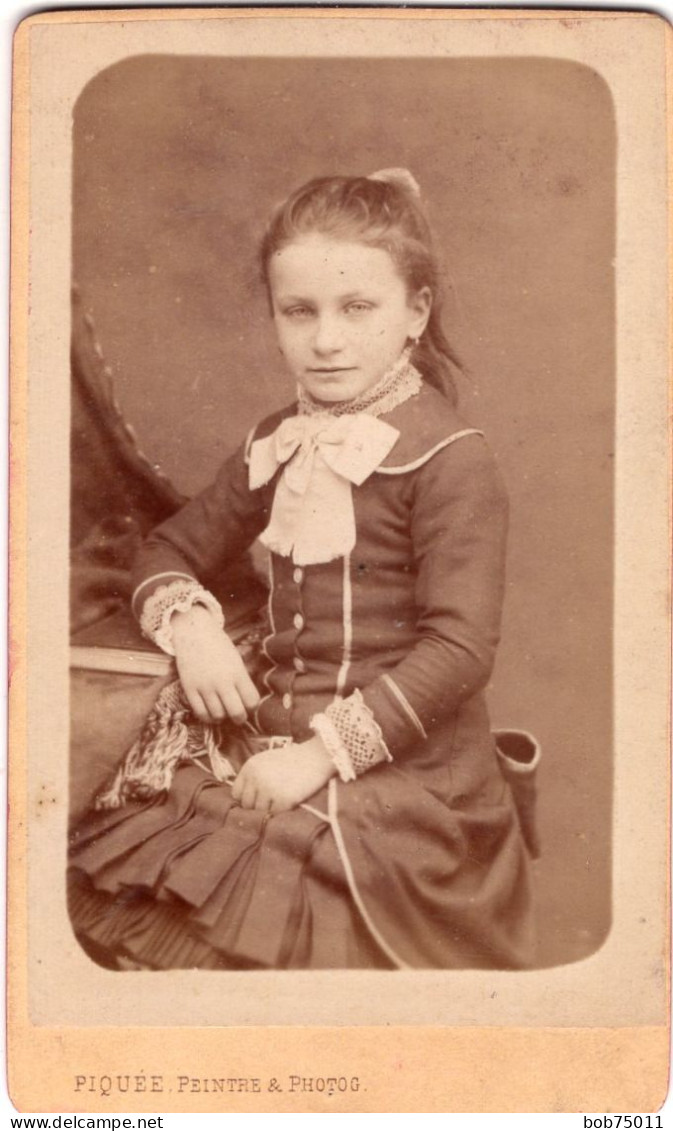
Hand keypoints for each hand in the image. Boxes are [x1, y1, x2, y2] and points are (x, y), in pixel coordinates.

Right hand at [171, 603, 259, 723]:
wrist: (193, 632)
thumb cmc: (218, 645)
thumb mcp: (236, 659)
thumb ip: (242, 679)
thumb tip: (248, 702)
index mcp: (238, 672)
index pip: (252, 701)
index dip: (252, 707)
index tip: (248, 706)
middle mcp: (222, 681)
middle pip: (236, 713)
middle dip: (240, 718)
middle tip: (238, 716)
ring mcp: (205, 686)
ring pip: (218, 715)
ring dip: (223, 717)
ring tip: (223, 712)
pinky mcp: (189, 688)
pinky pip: (200, 713)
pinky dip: (207, 718)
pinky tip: (211, 713)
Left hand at [231, 736, 335, 813]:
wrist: (318, 756)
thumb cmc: (293, 760)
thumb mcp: (266, 761)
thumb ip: (253, 776)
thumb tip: (243, 801)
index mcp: (250, 767)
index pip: (236, 793)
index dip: (247, 798)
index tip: (257, 799)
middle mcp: (256, 777)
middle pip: (247, 805)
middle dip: (258, 806)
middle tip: (272, 801)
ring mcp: (269, 789)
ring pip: (260, 812)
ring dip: (270, 810)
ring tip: (282, 800)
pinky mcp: (284, 799)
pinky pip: (276, 815)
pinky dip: (282, 811)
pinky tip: (290, 802)